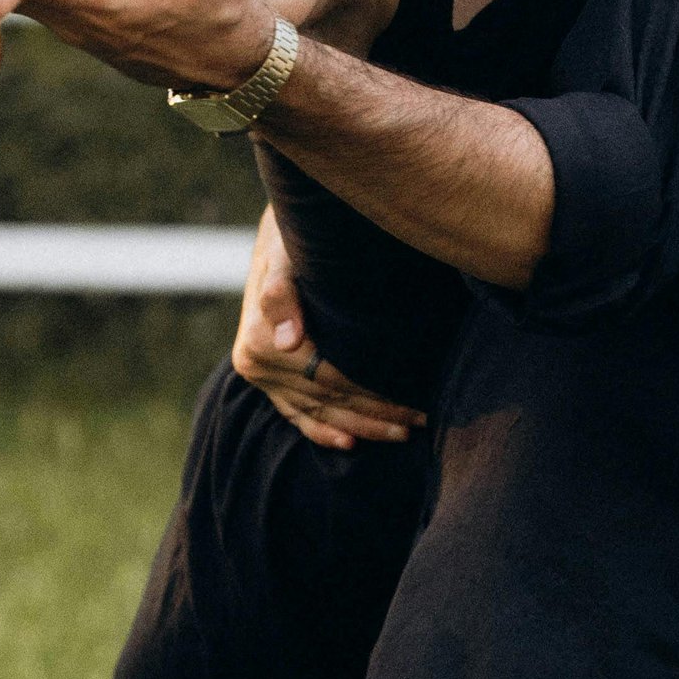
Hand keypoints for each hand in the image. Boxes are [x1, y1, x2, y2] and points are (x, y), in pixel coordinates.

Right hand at [233, 209, 423, 448]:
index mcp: (261, 340)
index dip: (373, 394)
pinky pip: (295, 415)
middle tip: (422, 421)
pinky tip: (350, 444)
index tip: (414, 402)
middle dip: (377, 413)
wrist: (277, 234)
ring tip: (402, 433)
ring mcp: (261, 375)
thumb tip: (289, 341)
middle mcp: (257, 364)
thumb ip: (282, 293)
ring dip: (361, 427)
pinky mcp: (267, 379)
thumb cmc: (293, 237)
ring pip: (317, 412)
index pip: (330, 378)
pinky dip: (322, 431)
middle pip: (328, 399)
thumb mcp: (286, 254)